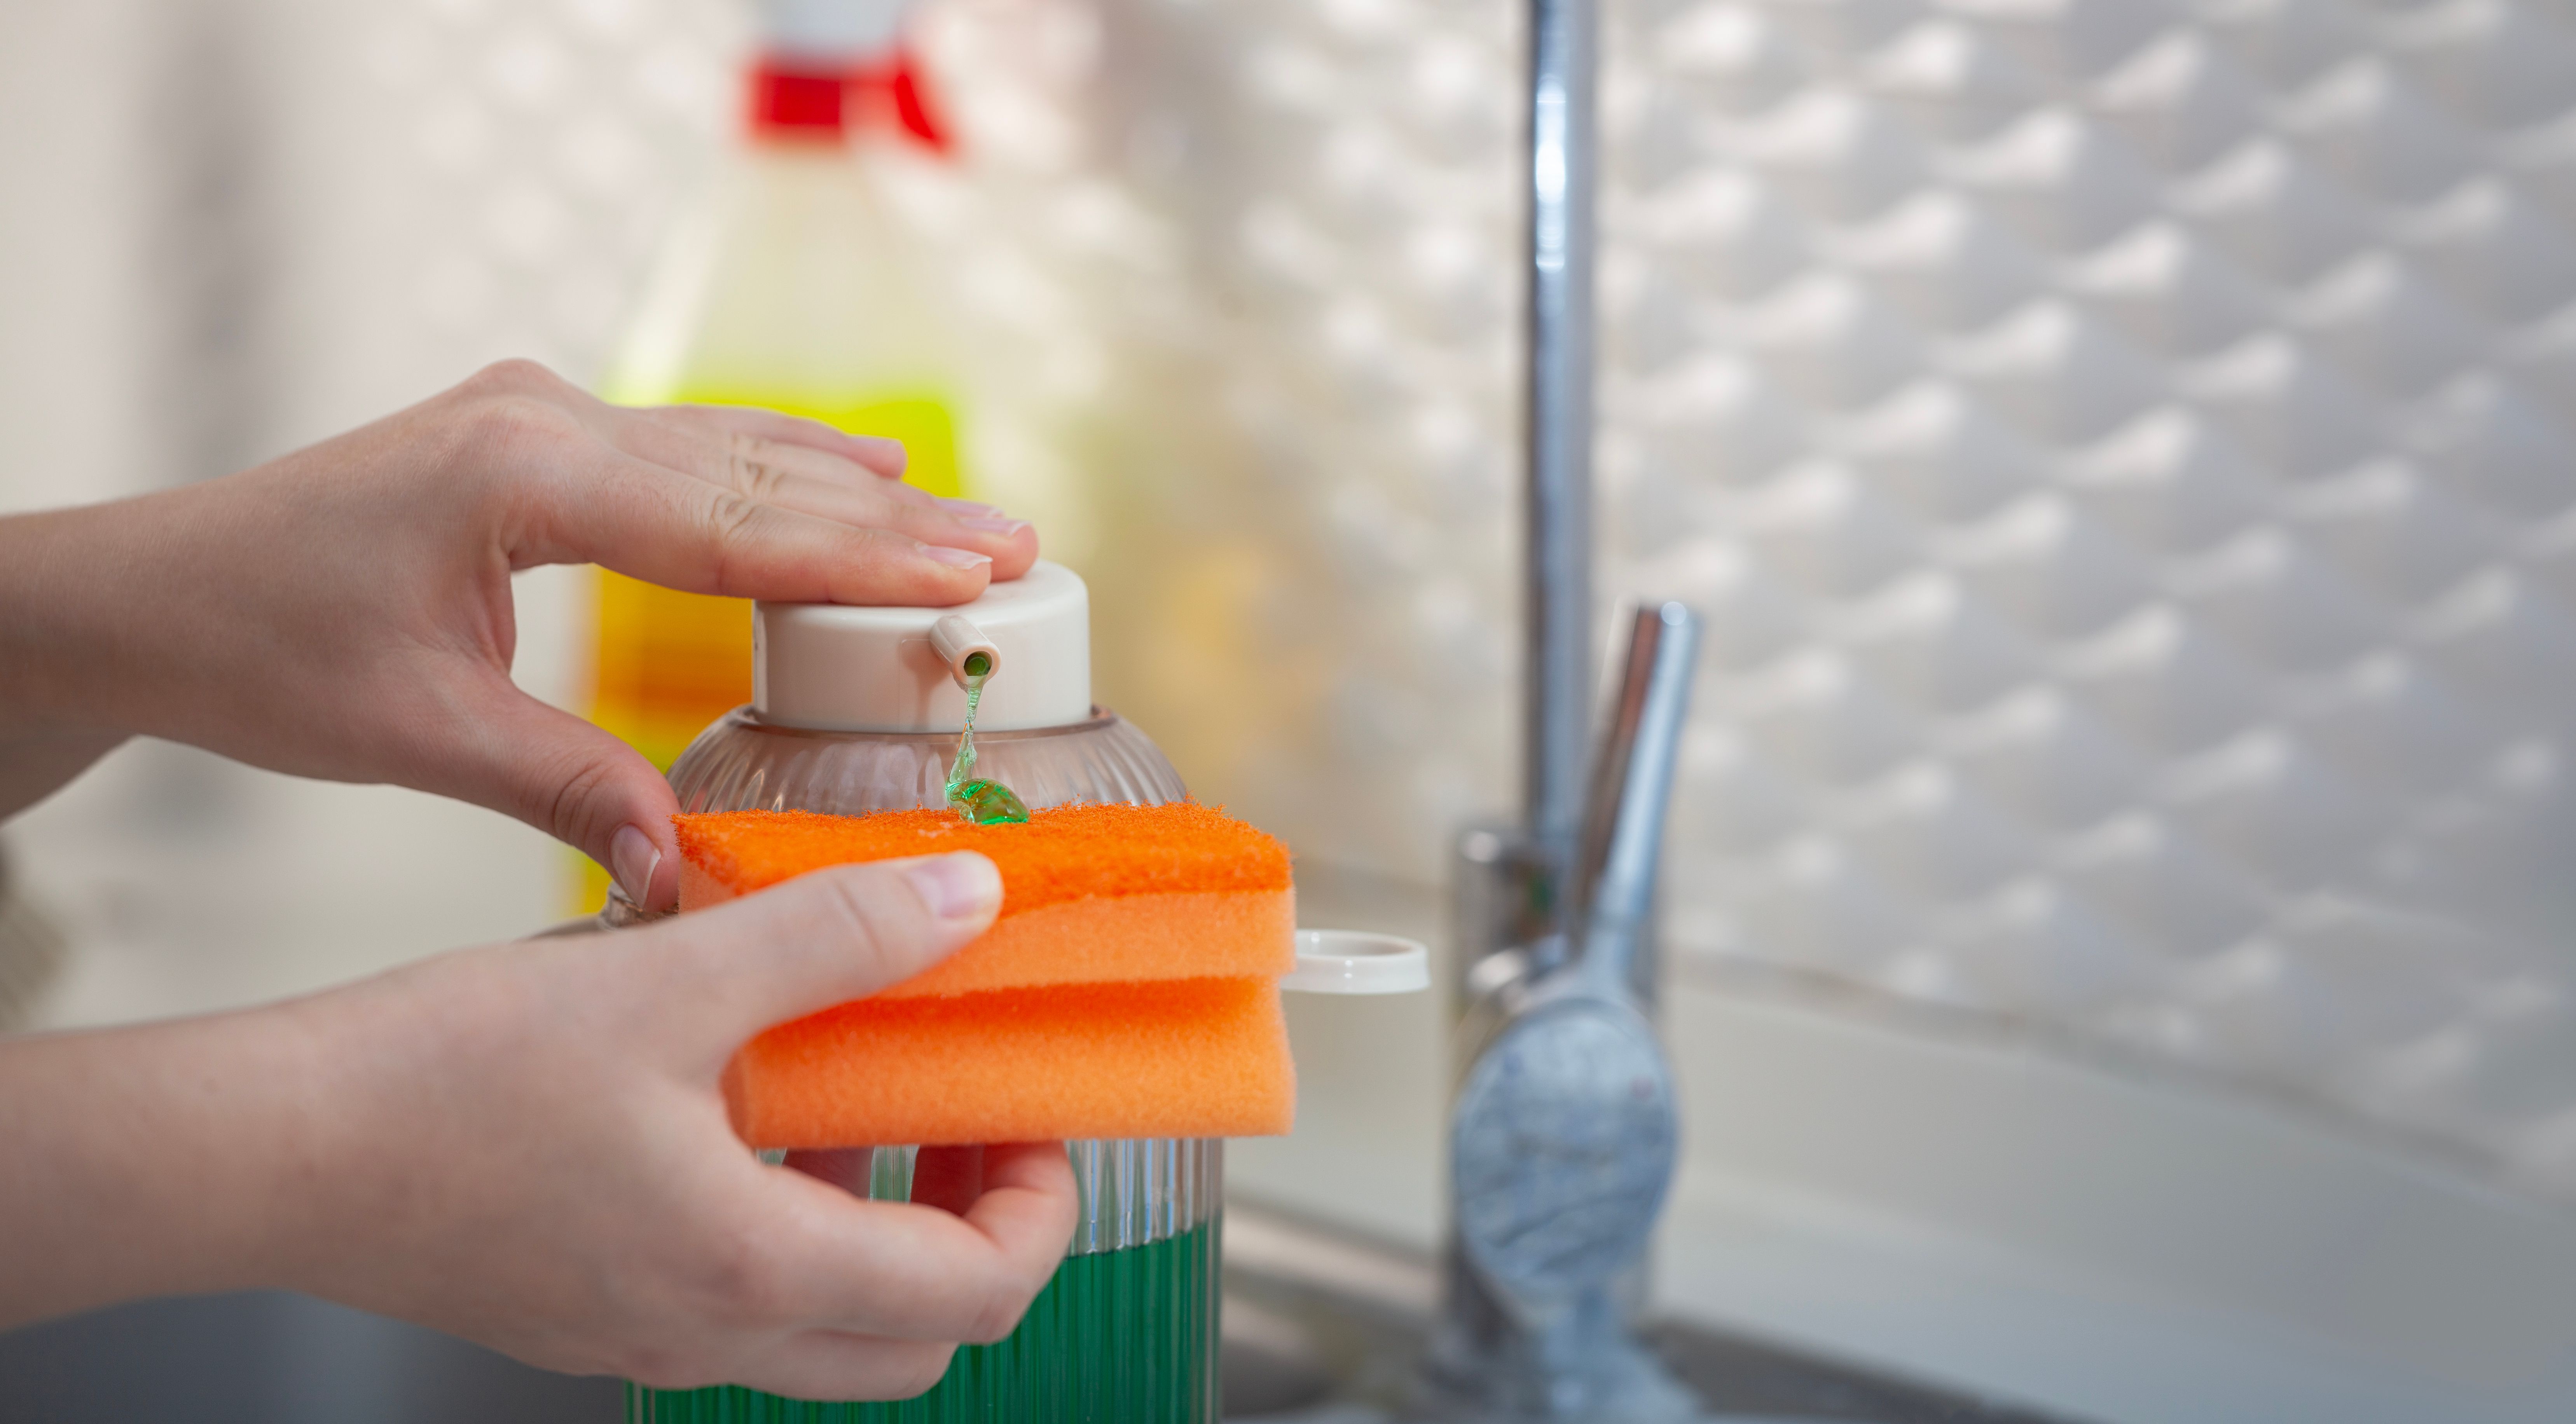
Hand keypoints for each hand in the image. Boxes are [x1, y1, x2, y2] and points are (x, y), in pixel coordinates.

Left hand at [0, 360, 1038, 908]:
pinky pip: (687, 449)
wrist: (153, 589)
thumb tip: (686, 873)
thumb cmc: (263, 650)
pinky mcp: (535, 435)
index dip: (861, 558)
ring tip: (972, 522)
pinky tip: (860, 472)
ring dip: (854, 494)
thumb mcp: (419, 733)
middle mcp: (539, 422)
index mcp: (518, 474)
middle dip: (893, 522)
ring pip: (731, 452)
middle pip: (753, 478)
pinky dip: (780, 471)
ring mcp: (538, 415)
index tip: (972, 574)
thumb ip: (566, 791)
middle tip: (1018, 551)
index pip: (729, 525)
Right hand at [0, 851, 1077, 1400]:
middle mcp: (709, 1333)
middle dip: (974, 1226)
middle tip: (965, 1114)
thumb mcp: (670, 977)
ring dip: (876, 1216)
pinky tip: (743, 1101)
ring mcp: (641, 1332)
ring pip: (828, 1321)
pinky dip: (783, 1214)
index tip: (1031, 1113)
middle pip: (918, 1335)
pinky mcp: (588, 1305)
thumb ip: (836, 935)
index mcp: (753, 1272)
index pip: (980, 1295)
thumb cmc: (446, 1078)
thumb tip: (967, 896)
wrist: (272, 1147)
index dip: (1041, 1207)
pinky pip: (735, 1293)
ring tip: (857, 1088)